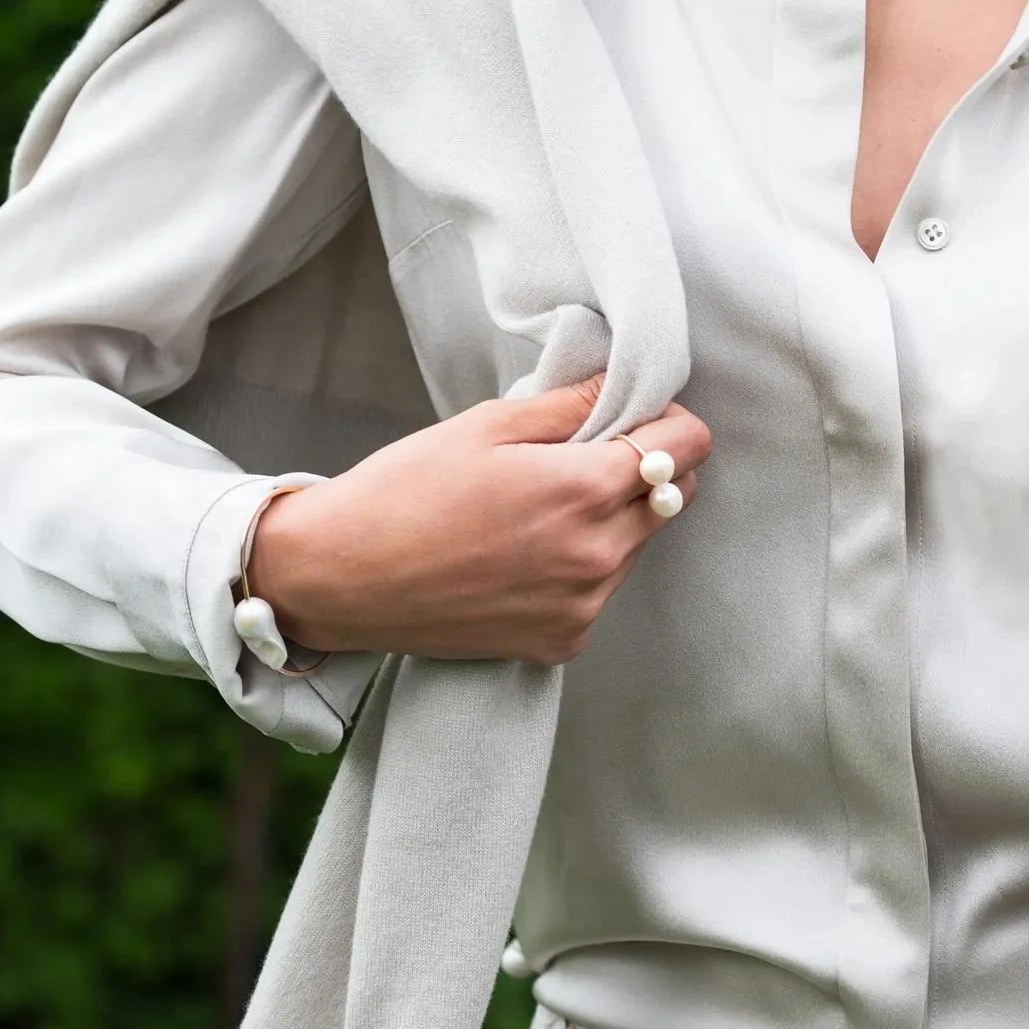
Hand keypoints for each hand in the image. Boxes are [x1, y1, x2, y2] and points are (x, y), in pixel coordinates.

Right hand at [249, 375, 710, 666]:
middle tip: (584, 454)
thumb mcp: (486, 426)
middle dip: (646, 469)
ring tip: (539, 507)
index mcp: (587, 490)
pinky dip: (579, 568)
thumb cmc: (404, 492)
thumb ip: (569, 405)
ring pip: (637, 546)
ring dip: (612, 520)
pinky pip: (598, 592)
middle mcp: (598, 556)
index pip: (688, 448)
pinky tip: (522, 553)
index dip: (669, 421)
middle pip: (673, 498)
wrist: (340, 579)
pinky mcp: (560, 642)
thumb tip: (620, 386)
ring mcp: (583, 606)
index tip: (638, 414)